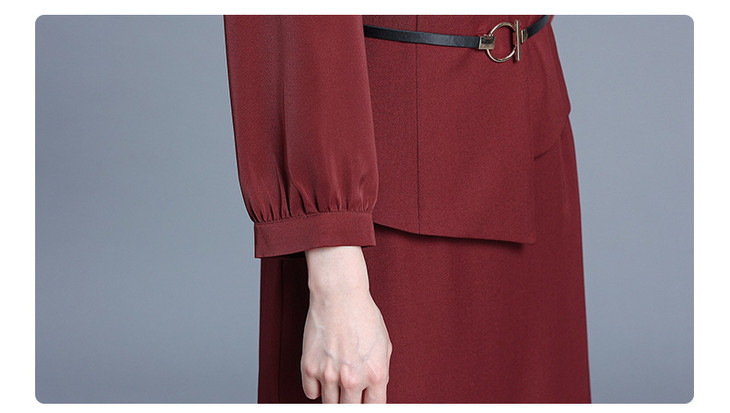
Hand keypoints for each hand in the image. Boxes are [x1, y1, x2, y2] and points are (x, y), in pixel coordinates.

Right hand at [301, 246, 392, 402]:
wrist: (339, 295)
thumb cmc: (363, 315)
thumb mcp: (384, 346)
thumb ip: (380, 374)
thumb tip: (373, 393)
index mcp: (375, 374)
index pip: (374, 408)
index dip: (369, 406)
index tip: (363, 401)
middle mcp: (352, 378)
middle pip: (349, 411)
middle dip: (350, 403)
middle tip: (349, 393)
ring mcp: (328, 375)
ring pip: (329, 405)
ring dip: (333, 396)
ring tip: (336, 378)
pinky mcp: (309, 367)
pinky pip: (311, 393)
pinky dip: (316, 387)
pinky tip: (323, 373)